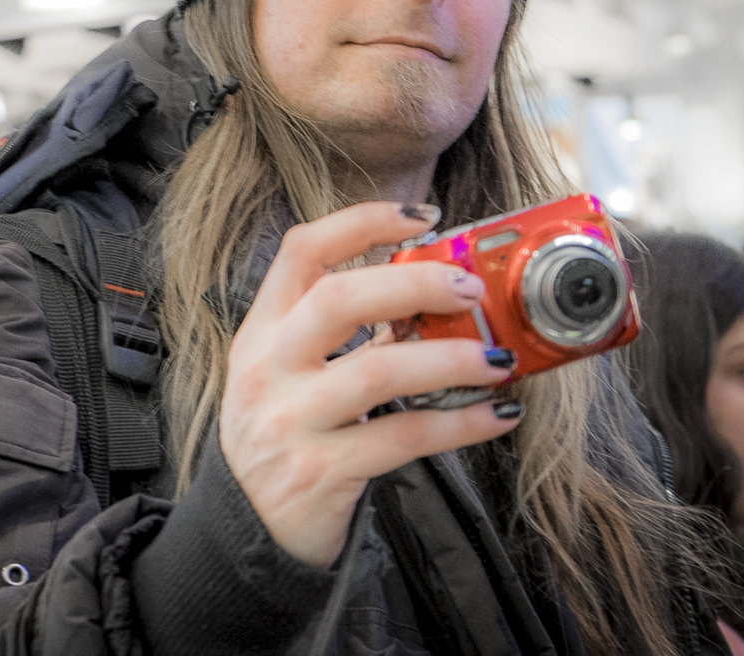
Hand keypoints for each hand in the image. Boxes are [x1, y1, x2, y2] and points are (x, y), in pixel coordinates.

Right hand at [219, 201, 521, 568]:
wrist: (246, 526)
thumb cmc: (285, 431)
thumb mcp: (294, 371)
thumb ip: (347, 331)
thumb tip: (434, 292)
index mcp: (263, 329)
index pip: (302, 251)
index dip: (362, 222)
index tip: (422, 217)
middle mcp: (268, 366)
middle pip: (337, 298)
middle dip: (414, 282)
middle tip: (469, 288)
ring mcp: (289, 419)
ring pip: (377, 370)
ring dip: (449, 357)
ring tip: (496, 356)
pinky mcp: (318, 471)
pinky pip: (402, 438)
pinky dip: (459, 423)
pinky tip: (496, 413)